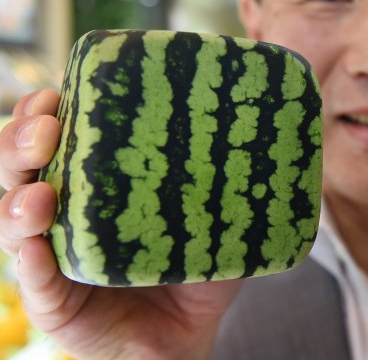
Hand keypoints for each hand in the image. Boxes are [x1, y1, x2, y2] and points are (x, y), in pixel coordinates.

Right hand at [0, 90, 242, 359]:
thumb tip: (286, 131)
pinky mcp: (54, 301)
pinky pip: (36, 281)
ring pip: (13, 221)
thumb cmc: (196, 265)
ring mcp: (52, 255)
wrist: (189, 333)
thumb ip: (236, 180)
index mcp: (93, 181)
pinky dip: (32, 264)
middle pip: (20, 167)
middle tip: (48, 130)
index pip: (54, 136)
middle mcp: (62, 211)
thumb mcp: (218, 215)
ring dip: (18, 201)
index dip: (44, 111)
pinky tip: (38, 248)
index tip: (61, 89)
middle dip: (20, 141)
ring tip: (41, 194)